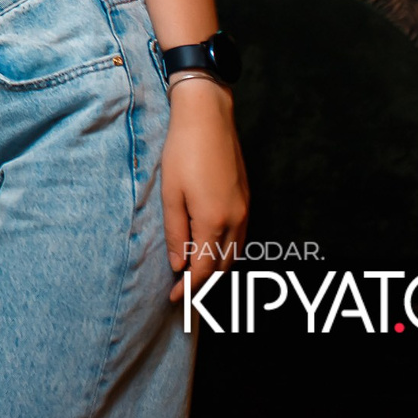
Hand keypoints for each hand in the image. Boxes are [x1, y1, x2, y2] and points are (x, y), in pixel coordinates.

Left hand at [162, 78, 248, 301]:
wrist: (208, 117)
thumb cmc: (183, 151)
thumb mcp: (171, 193)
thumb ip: (176, 233)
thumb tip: (179, 266)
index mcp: (214, 221)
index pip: (202, 269)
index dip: (189, 289)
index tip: (174, 300)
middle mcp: (235, 220)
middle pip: (222, 267)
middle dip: (203, 285)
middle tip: (183, 295)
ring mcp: (244, 210)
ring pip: (234, 254)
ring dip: (216, 269)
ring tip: (195, 278)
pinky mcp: (246, 199)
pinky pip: (240, 238)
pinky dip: (226, 252)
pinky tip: (211, 250)